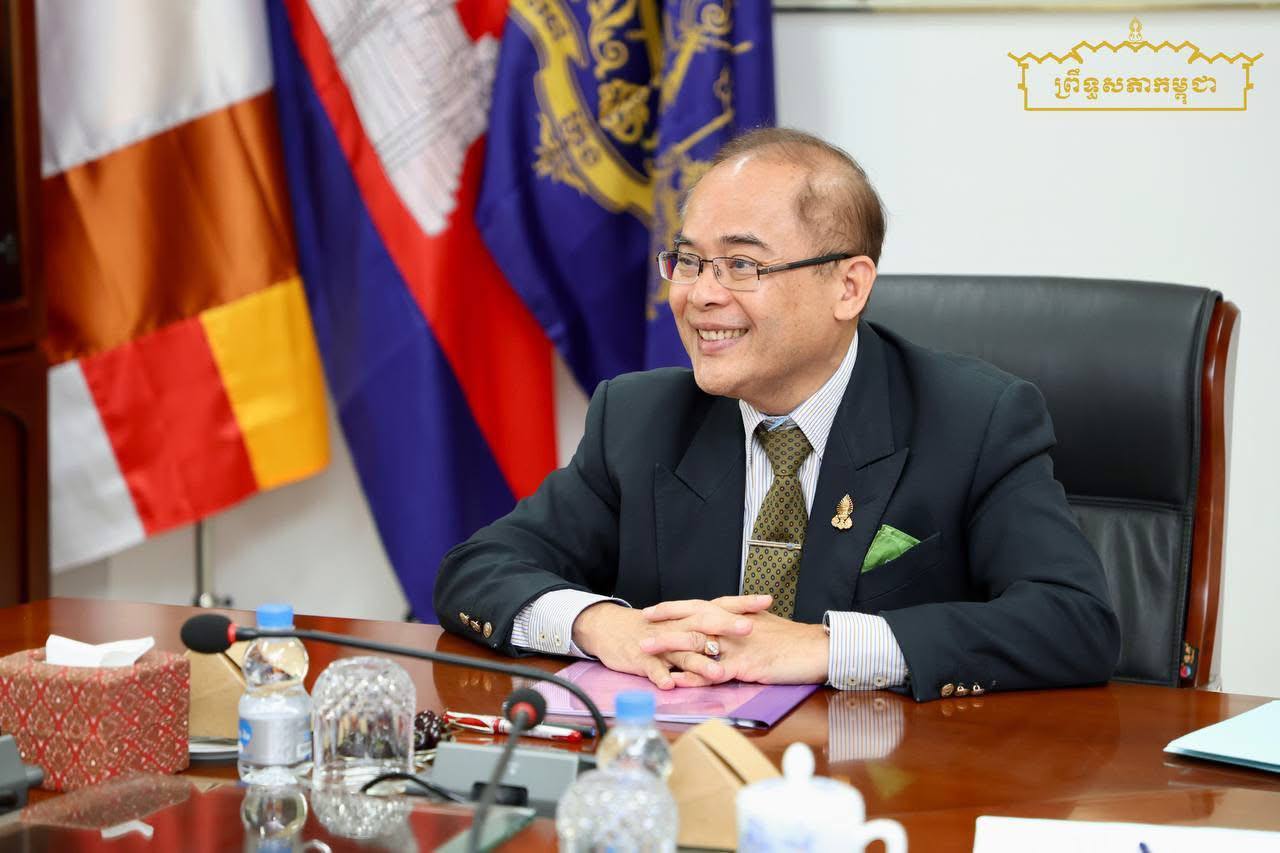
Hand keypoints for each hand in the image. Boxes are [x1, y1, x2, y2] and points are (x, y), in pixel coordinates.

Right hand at [571, 598, 764, 689]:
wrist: (611, 630)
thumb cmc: (653, 628)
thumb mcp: (683, 625)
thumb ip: (709, 630)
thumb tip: (743, 632)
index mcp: (690, 618)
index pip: (720, 606)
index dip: (742, 603)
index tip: (767, 601)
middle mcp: (678, 627)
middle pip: (705, 624)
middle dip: (727, 626)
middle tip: (749, 628)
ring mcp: (661, 644)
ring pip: (683, 652)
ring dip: (700, 663)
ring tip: (718, 672)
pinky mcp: (643, 660)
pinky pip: (653, 669)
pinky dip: (661, 676)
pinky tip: (669, 684)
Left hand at [641, 601, 828, 686]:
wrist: (818, 648)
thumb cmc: (793, 639)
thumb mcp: (763, 625)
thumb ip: (741, 623)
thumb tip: (727, 623)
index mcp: (736, 615)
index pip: (699, 607)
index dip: (674, 609)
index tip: (651, 611)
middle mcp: (734, 626)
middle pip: (692, 622)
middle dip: (663, 625)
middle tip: (639, 630)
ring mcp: (739, 645)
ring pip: (698, 643)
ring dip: (670, 647)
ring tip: (647, 651)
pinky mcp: (747, 665)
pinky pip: (716, 671)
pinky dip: (695, 675)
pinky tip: (678, 679)